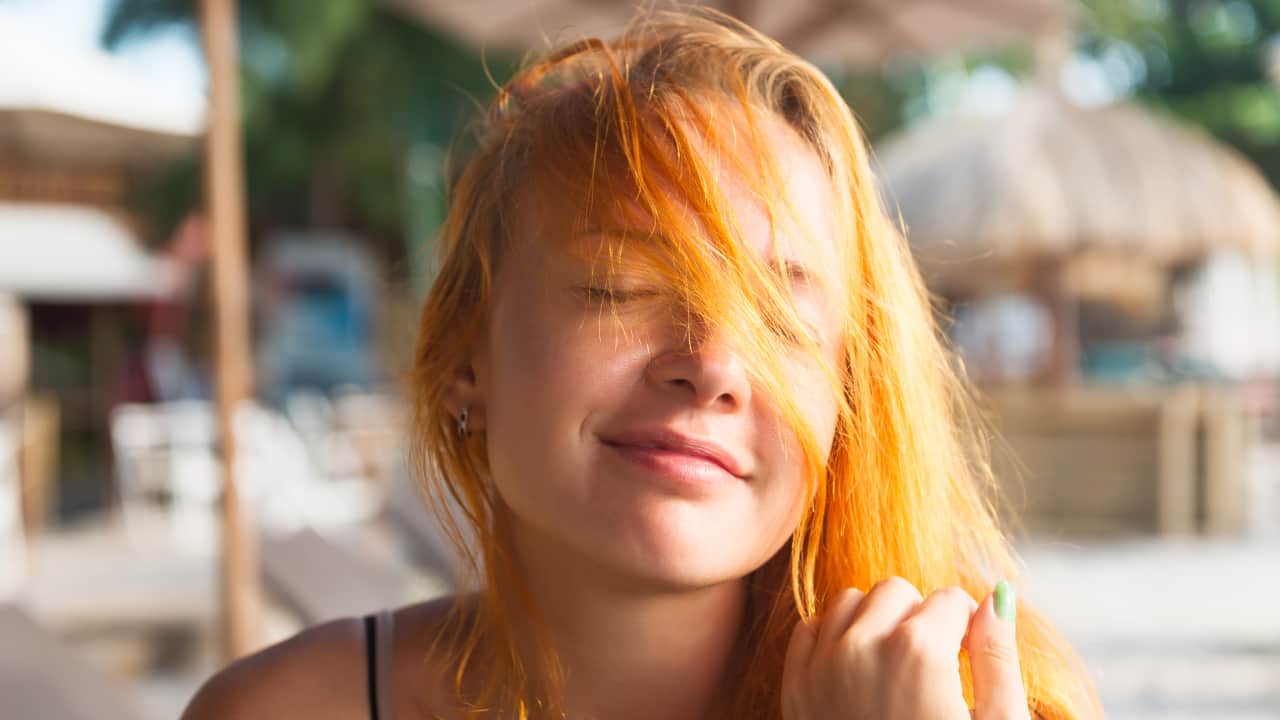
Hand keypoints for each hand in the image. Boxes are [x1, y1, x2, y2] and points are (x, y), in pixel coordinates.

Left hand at [781, 577, 1028, 719]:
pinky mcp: (795, 688)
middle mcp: (863, 647)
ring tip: (894, 667)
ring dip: (873, 622)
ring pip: (848, 601)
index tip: (965, 661)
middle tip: (931, 667)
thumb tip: (999, 595)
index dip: (965, 629)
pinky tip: (858, 673)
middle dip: (918, 618)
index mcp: (919, 651)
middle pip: (896, 591)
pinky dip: (833, 639)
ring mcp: (821, 666)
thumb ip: (998, 657)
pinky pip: (810, 629)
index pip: (950, 599)